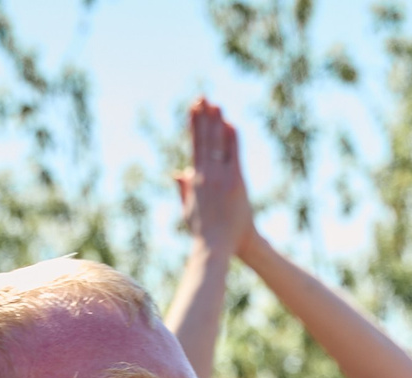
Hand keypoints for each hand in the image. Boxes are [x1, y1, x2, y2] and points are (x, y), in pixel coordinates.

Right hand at [174, 97, 255, 257]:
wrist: (215, 246)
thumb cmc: (204, 232)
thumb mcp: (189, 209)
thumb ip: (184, 188)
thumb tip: (177, 173)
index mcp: (194, 180)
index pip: (194, 146)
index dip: (194, 126)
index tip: (194, 110)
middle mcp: (205, 175)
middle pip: (203, 140)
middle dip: (203, 117)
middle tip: (202, 98)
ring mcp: (219, 177)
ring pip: (216, 143)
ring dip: (216, 122)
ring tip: (215, 104)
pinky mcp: (234, 181)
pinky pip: (232, 155)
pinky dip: (231, 139)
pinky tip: (229, 123)